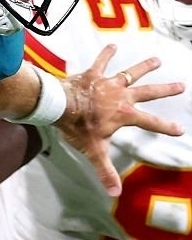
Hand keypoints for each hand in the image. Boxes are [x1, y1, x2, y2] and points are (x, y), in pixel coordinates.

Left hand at [61, 47, 183, 197]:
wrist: (60, 105)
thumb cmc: (78, 128)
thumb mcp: (94, 152)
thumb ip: (105, 171)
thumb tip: (115, 193)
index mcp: (125, 114)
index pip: (150, 123)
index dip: (166, 127)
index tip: (181, 129)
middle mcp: (122, 96)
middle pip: (148, 92)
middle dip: (165, 90)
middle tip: (181, 85)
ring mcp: (108, 83)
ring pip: (131, 72)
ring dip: (144, 66)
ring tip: (157, 60)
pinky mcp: (94, 74)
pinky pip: (102, 62)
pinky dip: (107, 54)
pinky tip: (113, 45)